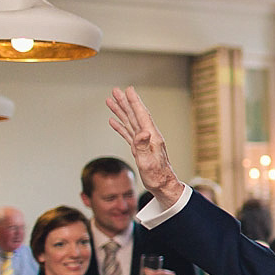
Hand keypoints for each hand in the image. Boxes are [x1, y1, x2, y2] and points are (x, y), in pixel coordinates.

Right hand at [107, 86, 184, 206]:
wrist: (163, 186)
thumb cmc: (157, 176)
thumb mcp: (148, 162)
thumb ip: (143, 146)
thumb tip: (142, 132)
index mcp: (151, 137)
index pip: (141, 115)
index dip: (134, 102)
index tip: (128, 89)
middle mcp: (148, 137)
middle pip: (135, 115)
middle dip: (125, 102)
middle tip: (115, 90)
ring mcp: (144, 142)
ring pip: (130, 122)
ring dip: (121, 111)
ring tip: (111, 101)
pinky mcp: (140, 148)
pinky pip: (128, 133)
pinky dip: (121, 126)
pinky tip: (113, 121)